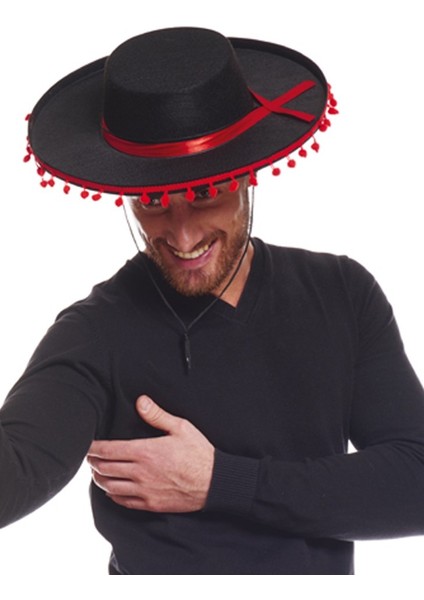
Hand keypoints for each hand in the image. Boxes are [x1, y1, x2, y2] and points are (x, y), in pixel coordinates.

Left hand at [87, 395, 213, 511]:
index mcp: (145, 452)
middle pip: (105, 469)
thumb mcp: (181, 427)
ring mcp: (144, 491)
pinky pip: (123, 502)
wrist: (214, 482)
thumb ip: (157, 415)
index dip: (94, 448)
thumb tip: (141, 402)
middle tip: (90, 457)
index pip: (109, 450)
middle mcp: (140, 473)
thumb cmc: (198, 453)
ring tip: (97, 471)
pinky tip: (111, 490)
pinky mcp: (150, 504)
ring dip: (99, 479)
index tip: (88, 445)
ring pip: (110, 487)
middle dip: (93, 462)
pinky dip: (112, 495)